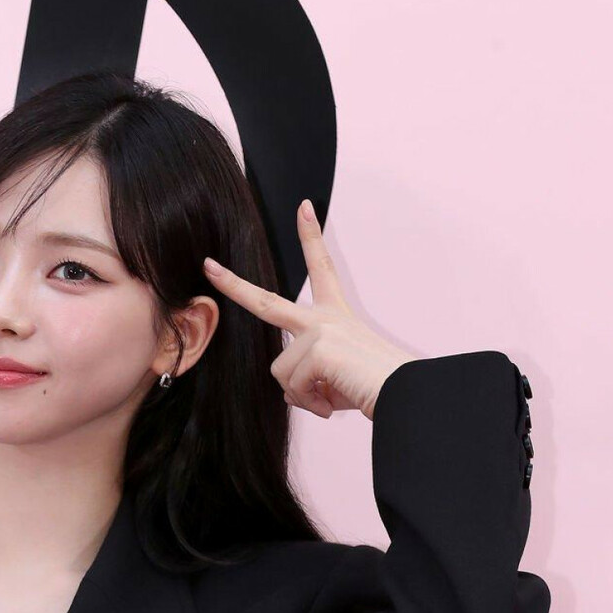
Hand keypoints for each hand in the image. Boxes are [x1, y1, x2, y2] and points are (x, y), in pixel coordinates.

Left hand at [203, 200, 418, 419]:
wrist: (403, 392)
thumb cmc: (374, 386)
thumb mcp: (335, 378)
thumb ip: (308, 377)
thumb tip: (289, 391)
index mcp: (335, 314)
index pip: (320, 269)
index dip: (312, 236)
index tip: (304, 207)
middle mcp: (324, 317)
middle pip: (267, 302)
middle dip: (233, 285)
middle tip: (209, 266)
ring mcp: (319, 330)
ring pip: (282, 372)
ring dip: (302, 394)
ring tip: (329, 399)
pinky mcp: (319, 349)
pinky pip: (293, 387)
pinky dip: (310, 403)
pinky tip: (330, 404)